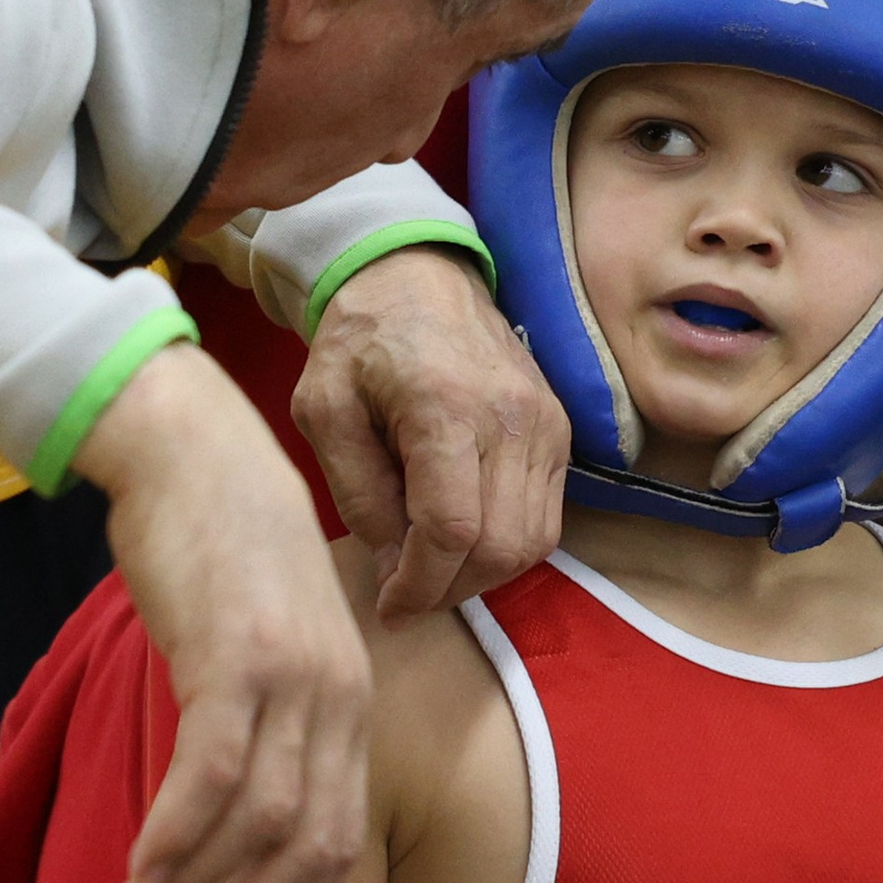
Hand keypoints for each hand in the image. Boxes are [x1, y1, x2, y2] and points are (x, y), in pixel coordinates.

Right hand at [74, 339, 369, 882]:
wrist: (193, 453)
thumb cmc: (215, 551)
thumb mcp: (263, 646)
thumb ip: (262, 722)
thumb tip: (225, 809)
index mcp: (353, 704)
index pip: (339, 839)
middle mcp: (340, 700)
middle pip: (315, 850)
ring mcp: (296, 680)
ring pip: (263, 825)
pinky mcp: (238, 659)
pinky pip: (211, 778)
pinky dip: (174, 838)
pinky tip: (136, 870)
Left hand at [294, 244, 567, 620]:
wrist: (418, 276)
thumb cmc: (358, 340)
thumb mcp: (323, 410)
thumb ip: (356, 492)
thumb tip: (394, 562)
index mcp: (445, 406)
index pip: (452, 529)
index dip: (420, 585)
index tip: (388, 606)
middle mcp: (512, 417)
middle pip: (498, 547)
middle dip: (448, 589)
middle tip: (404, 595)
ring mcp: (546, 424)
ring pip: (531, 542)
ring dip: (480, 576)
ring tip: (431, 571)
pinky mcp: (560, 430)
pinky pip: (546, 517)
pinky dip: (506, 547)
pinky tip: (461, 541)